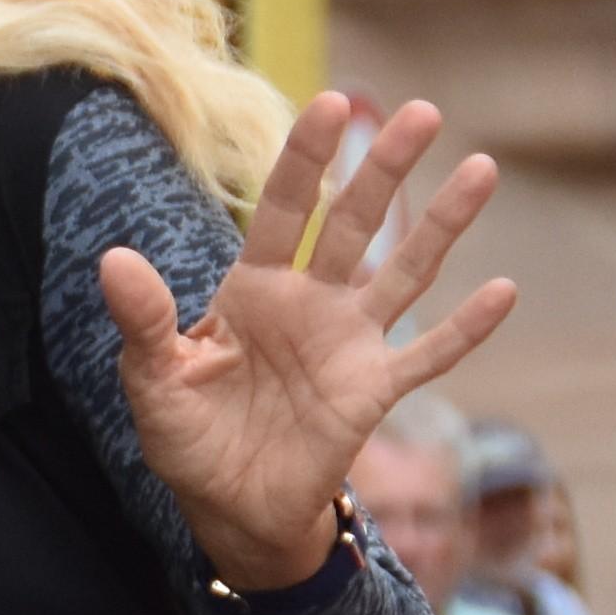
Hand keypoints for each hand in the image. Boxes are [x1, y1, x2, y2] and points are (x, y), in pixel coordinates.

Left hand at [96, 93, 517, 591]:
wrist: (229, 510)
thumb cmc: (188, 439)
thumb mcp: (153, 381)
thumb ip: (143, 321)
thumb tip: (112, 259)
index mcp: (254, 288)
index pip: (285, 208)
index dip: (306, 158)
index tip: (330, 104)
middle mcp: (310, 302)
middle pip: (355, 222)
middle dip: (385, 168)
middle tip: (422, 113)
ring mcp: (349, 343)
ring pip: (405, 272)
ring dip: (442, 225)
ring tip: (482, 169)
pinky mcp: (374, 391)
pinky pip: (427, 355)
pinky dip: (464, 330)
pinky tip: (503, 292)